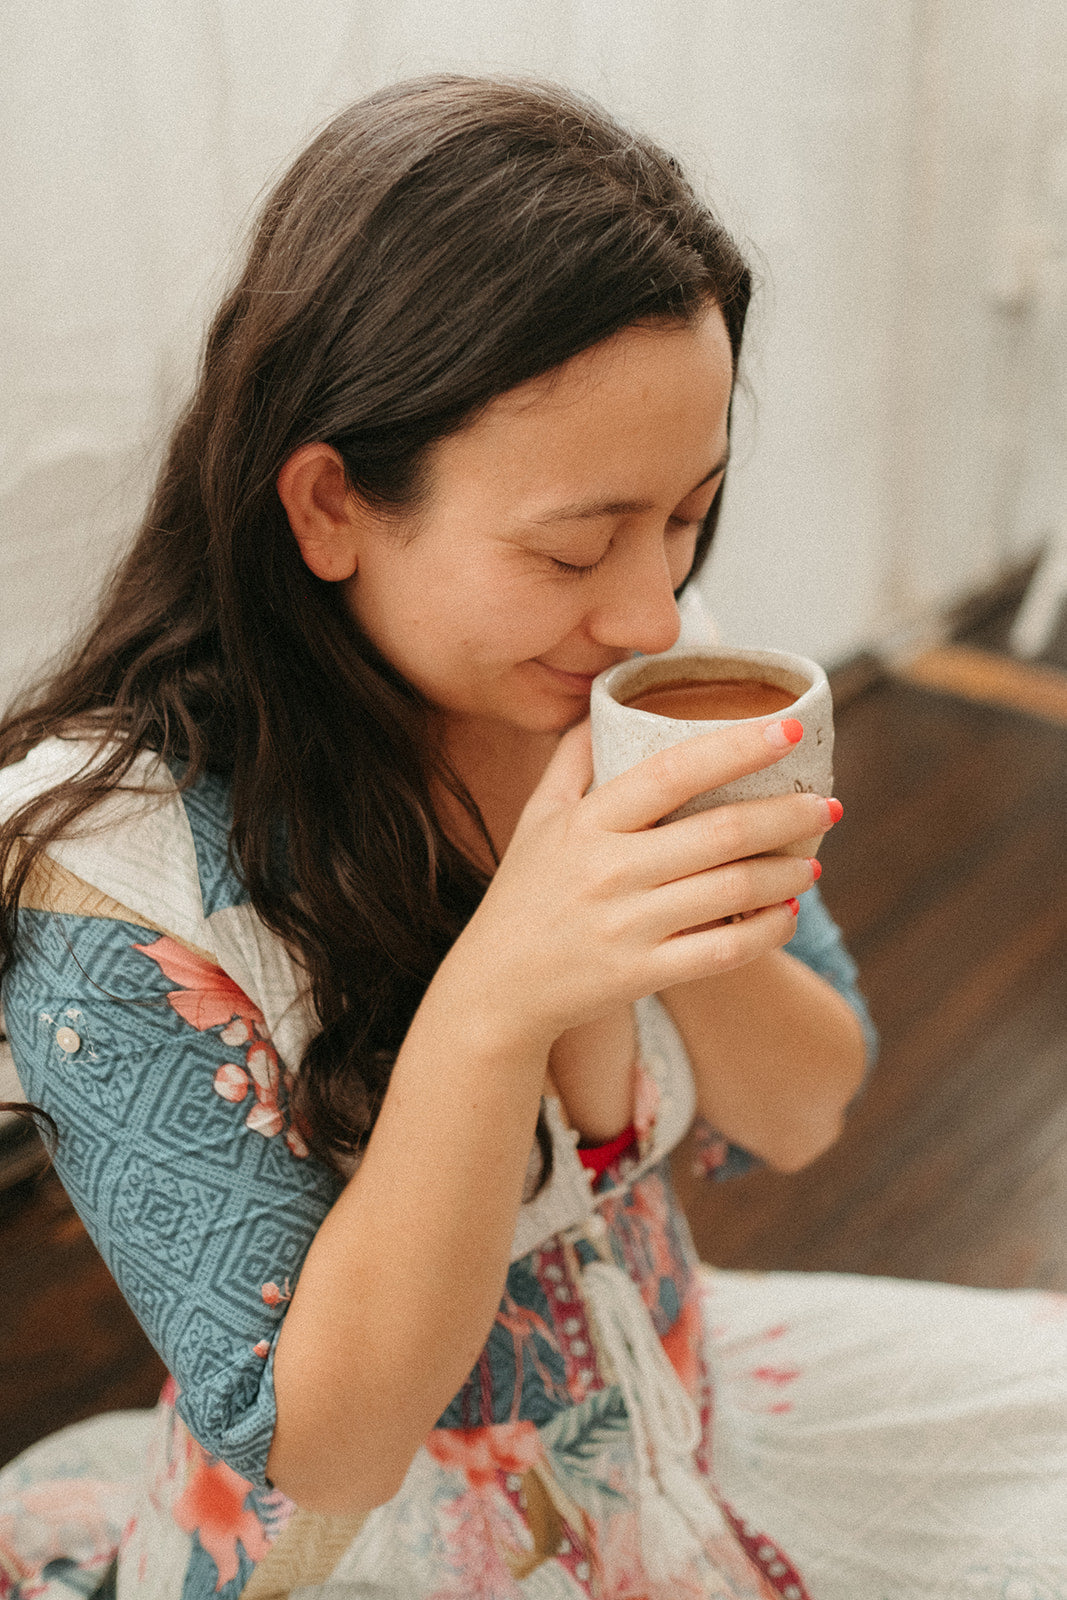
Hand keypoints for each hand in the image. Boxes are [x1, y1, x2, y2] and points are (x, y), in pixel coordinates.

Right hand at [441, 716, 837, 1050]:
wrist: (497, 989)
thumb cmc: (524, 894)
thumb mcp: (535, 819)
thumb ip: (572, 760)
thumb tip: (604, 704)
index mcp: (588, 823)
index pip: (673, 771)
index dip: (738, 747)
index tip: (790, 729)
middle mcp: (609, 870)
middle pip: (722, 833)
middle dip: (789, 815)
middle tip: (828, 805)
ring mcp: (627, 926)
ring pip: (734, 891)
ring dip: (787, 873)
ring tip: (813, 861)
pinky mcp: (642, 974)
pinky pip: (725, 951)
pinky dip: (768, 931)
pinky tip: (786, 914)